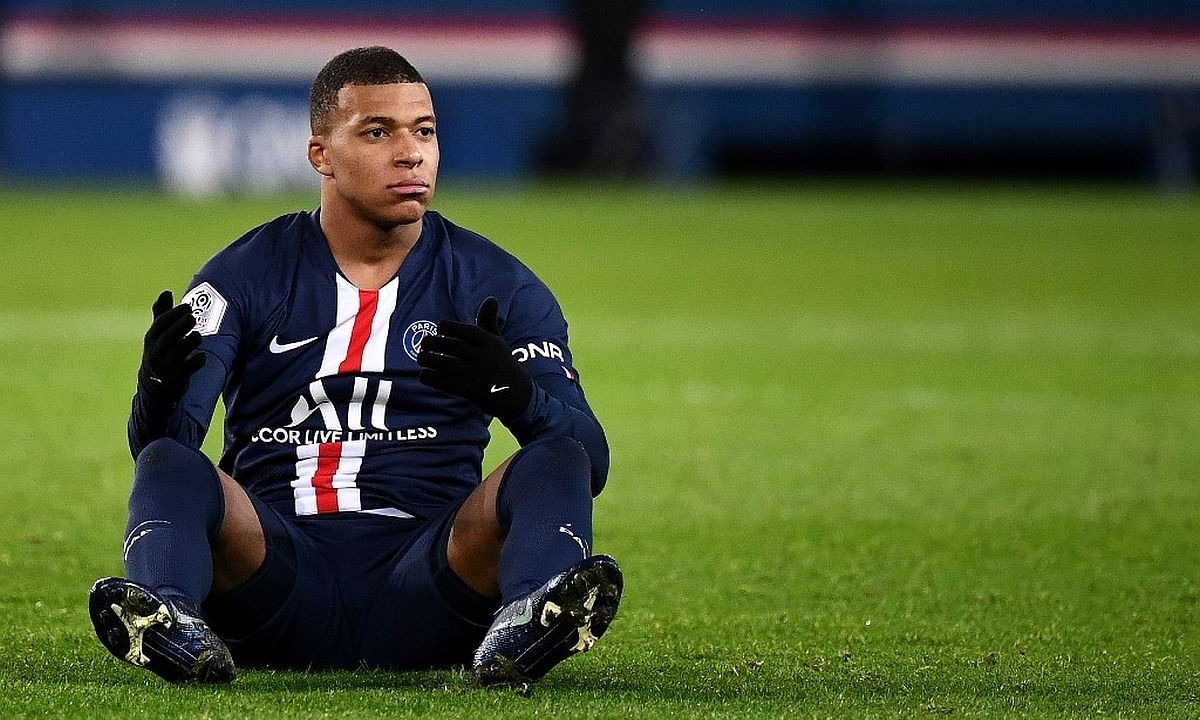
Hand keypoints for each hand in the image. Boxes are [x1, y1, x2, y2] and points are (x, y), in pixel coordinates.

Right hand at [138, 290, 206, 403]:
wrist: (155, 385)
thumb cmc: (161, 351)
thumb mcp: (159, 333)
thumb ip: (162, 313)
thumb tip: (166, 291)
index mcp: (152, 338)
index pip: (160, 324)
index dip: (173, 314)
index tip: (187, 306)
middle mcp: (155, 352)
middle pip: (166, 338)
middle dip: (179, 327)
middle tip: (192, 317)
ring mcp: (163, 367)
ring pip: (174, 355)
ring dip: (187, 344)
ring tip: (198, 335)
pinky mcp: (173, 380)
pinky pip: (183, 372)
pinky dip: (192, 364)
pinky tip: (203, 357)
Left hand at [417, 297, 532, 420]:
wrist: (515, 393)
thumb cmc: (500, 362)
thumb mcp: (497, 341)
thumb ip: (488, 320)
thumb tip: (491, 298)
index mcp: (489, 342)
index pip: (464, 330)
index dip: (448, 327)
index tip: (440, 328)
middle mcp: (482, 357)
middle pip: (450, 346)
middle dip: (432, 342)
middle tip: (423, 343)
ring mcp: (474, 374)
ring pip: (443, 363)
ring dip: (427, 359)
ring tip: (421, 357)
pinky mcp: (467, 390)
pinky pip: (442, 382)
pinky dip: (430, 377)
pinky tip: (426, 374)